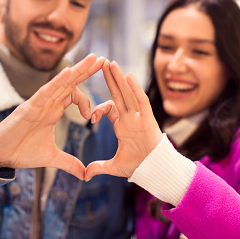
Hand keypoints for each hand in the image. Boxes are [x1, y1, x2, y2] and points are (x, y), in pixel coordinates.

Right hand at [0, 53, 104, 179]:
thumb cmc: (21, 152)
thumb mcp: (51, 158)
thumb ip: (69, 163)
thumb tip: (84, 174)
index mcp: (53, 111)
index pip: (73, 95)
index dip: (87, 100)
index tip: (93, 116)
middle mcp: (48, 103)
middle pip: (71, 82)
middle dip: (87, 71)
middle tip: (103, 59)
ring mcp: (39, 102)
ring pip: (62, 82)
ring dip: (78, 70)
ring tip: (93, 58)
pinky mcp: (29, 106)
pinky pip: (46, 90)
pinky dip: (58, 81)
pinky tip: (69, 72)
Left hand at [85, 60, 162, 181]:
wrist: (154, 171)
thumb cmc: (138, 166)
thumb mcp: (114, 166)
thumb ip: (99, 167)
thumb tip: (85, 175)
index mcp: (122, 125)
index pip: (110, 108)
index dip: (99, 108)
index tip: (91, 116)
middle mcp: (130, 117)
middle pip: (119, 94)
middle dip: (111, 79)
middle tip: (102, 64)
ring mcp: (139, 116)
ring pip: (128, 93)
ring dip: (119, 78)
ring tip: (111, 63)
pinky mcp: (148, 118)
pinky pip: (141, 100)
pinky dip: (135, 88)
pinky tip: (128, 76)